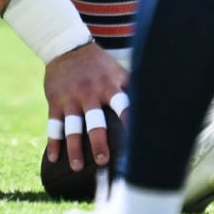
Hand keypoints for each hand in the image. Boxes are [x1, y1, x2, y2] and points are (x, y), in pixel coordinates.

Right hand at [43, 43, 128, 171]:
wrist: (66, 46)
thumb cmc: (99, 65)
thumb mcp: (117, 71)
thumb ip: (133, 90)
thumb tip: (160, 109)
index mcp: (108, 86)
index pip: (122, 106)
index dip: (129, 122)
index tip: (137, 143)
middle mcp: (88, 92)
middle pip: (94, 120)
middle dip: (98, 141)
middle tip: (103, 161)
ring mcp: (70, 97)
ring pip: (71, 126)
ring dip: (74, 147)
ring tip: (76, 166)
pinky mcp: (54, 100)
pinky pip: (53, 123)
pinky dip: (53, 141)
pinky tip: (53, 157)